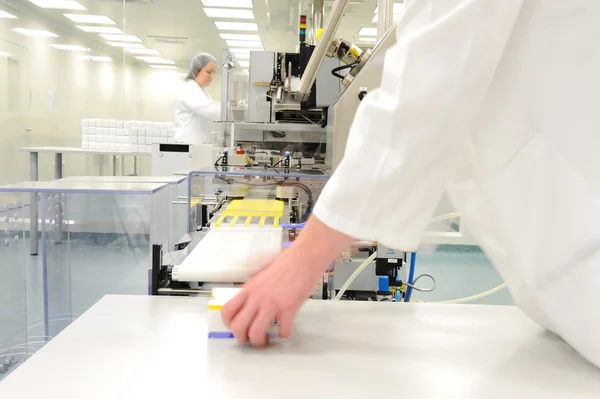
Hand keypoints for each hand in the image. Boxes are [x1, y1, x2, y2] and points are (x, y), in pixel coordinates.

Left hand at [221, 216, 354, 347]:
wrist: (304, 258)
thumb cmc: (287, 265)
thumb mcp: (262, 276)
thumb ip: (254, 291)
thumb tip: (251, 306)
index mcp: (249, 289)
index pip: (227, 311)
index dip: (229, 324)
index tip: (238, 328)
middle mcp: (256, 297)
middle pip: (237, 326)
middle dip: (242, 338)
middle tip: (250, 339)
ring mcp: (271, 303)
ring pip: (255, 333)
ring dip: (259, 342)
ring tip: (266, 341)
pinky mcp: (288, 308)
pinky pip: (282, 331)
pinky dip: (284, 335)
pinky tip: (286, 330)